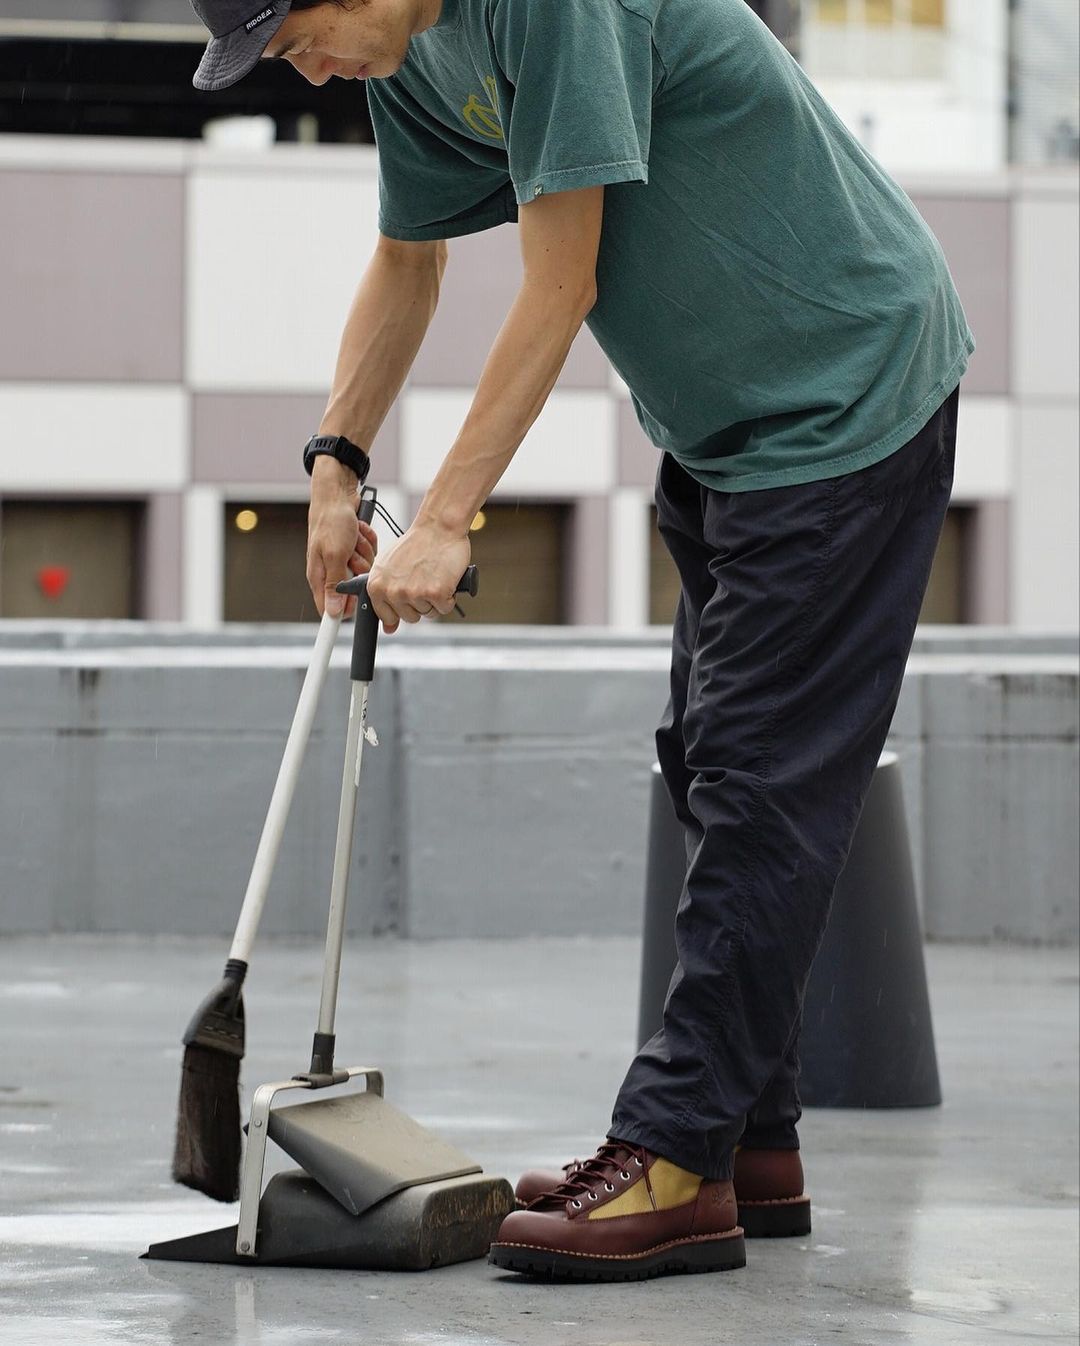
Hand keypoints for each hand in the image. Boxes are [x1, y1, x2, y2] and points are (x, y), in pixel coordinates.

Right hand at [306, 465, 376, 617]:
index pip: (329, 608)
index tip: (355, 605)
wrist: (338, 494)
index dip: (344, 609)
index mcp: (319, 576)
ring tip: (353, 537)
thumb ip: (334, 584)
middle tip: (352, 553)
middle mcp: (331, 570)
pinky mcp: (354, 549)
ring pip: (365, 571)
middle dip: (358, 570)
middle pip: (353, 588)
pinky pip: (370, 555)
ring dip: (364, 552)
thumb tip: (332, 612)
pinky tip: (359, 531)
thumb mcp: (334, 554)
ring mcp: (344, 559)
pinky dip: (367, 541)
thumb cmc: (331, 520)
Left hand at [367, 521, 470, 633]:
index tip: (407, 597)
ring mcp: (414, 593)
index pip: (387, 617)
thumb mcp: (390, 568)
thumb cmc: (416, 544)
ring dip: (435, 599)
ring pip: (428, 614)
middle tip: (423, 579)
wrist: (438, 528)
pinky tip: (444, 578)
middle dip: (420, 603)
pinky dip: (449, 596)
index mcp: (376, 586)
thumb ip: (385, 597)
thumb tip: (389, 629)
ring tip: (433, 576)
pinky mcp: (436, 593)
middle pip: (410, 618)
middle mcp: (393, 591)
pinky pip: (444, 608)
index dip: (401, 608)